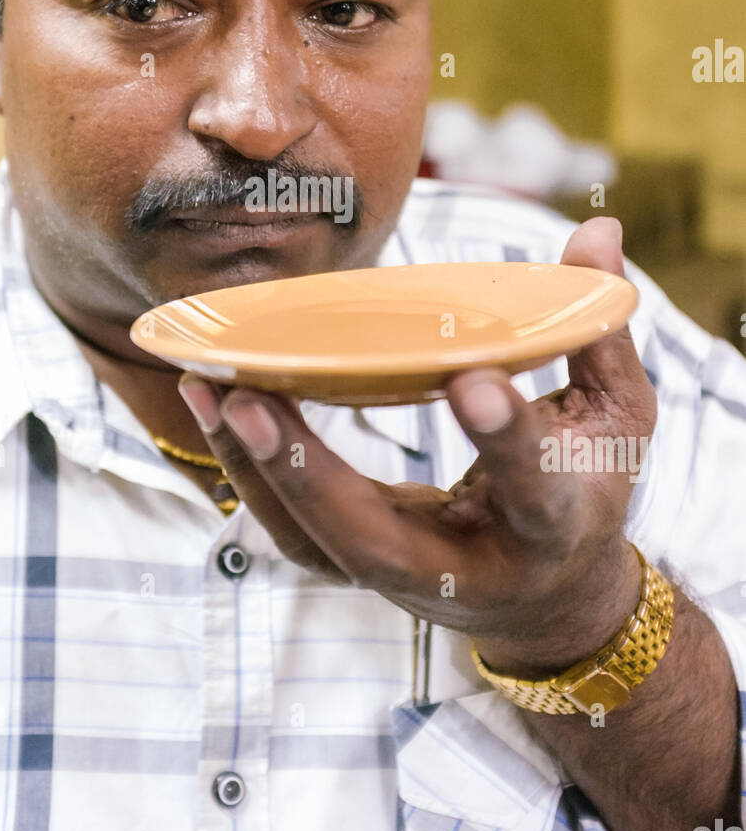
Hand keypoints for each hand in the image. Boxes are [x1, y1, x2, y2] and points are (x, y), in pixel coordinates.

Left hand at [178, 217, 656, 675]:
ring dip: (255, 467)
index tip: (473, 381)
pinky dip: (248, 472)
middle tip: (250, 397)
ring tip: (210, 387)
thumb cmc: (585, 490)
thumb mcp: (619, 419)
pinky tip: (216, 404)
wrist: (550, 599)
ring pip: (312, 542)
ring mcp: (401, 575)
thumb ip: (599, 330)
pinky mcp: (358, 566)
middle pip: (374, 538)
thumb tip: (598, 231)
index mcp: (553, 523)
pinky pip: (292, 531)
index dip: (506, 437)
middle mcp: (468, 566)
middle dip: (307, 475)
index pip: (533, 485)